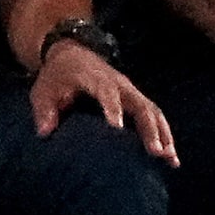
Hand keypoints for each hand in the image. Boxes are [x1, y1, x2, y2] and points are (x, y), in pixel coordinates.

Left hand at [31, 39, 178, 162]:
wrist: (73, 55)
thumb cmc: (58, 76)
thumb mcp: (43, 90)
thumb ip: (44, 109)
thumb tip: (45, 132)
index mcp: (97, 79)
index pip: (108, 95)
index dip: (113, 110)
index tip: (117, 130)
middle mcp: (120, 85)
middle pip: (141, 106)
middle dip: (151, 130)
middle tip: (156, 153)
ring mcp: (132, 92)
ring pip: (154, 112)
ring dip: (164, 135)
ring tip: (171, 160)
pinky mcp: (136, 100)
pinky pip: (155, 116)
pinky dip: (165, 135)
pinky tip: (171, 157)